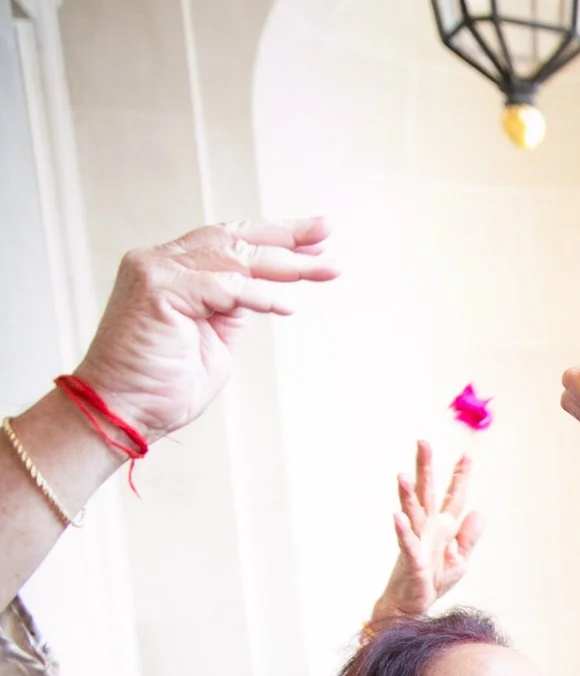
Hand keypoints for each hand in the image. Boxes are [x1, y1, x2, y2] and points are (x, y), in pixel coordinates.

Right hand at [69, 218, 337, 443]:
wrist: (123, 410)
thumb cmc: (164, 385)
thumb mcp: (214, 340)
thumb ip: (232, 311)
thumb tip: (266, 292)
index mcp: (174, 271)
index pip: (228, 243)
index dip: (274, 239)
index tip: (317, 242)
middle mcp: (160, 262)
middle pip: (232, 238)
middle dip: (285, 235)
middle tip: (328, 232)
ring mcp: (155, 272)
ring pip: (232, 257)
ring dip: (285, 264)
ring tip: (325, 269)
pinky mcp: (156, 289)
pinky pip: (221, 285)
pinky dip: (258, 295)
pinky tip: (288, 306)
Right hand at [372, 440, 480, 621]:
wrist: (412, 606)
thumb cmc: (432, 581)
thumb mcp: (460, 560)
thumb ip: (469, 537)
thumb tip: (479, 512)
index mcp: (442, 528)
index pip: (453, 497)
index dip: (459, 477)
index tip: (467, 455)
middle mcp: (428, 529)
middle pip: (426, 493)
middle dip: (425, 468)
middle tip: (422, 442)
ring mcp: (417, 542)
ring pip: (412, 512)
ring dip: (406, 494)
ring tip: (402, 475)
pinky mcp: (411, 560)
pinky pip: (406, 542)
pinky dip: (402, 530)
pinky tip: (397, 516)